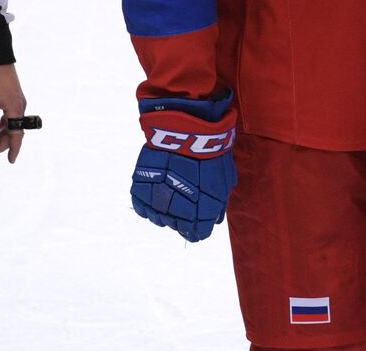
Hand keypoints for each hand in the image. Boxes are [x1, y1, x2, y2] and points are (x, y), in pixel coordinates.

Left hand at [0, 63, 27, 162]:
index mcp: (15, 108)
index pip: (17, 134)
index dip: (13, 149)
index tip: (10, 161)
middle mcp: (19, 106)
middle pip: (14, 131)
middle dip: (2, 143)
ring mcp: (17, 101)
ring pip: (11, 124)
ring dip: (1, 134)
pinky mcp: (12, 96)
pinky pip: (10, 115)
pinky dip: (2, 124)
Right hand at [132, 93, 237, 242]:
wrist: (187, 131)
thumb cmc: (210, 155)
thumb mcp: (225, 181)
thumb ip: (219, 203)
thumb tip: (215, 219)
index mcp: (200, 216)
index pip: (197, 235)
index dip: (198, 228)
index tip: (199, 219)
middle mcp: (177, 215)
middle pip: (177, 226)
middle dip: (182, 217)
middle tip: (186, 198)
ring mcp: (157, 202)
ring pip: (158, 218)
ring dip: (164, 210)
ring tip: (170, 192)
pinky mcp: (141, 188)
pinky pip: (141, 206)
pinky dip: (147, 203)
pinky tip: (154, 193)